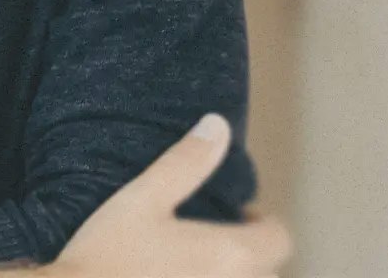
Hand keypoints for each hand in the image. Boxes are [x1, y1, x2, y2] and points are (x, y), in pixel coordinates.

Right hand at [46, 113, 292, 277]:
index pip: (279, 238)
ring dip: (230, 276)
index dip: (263, 223)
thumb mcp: (143, 198)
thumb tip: (218, 124)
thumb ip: (187, 162)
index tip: (238, 216)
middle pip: (267, 271)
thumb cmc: (108, 253)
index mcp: (233, 254)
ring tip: (195, 266)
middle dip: (249, 254)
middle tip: (212, 241)